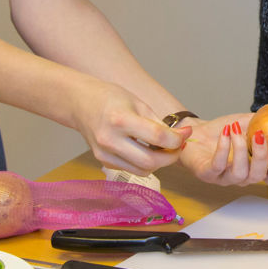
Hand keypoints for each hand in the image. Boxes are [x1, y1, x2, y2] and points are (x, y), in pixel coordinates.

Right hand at [73, 80, 188, 174]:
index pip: (157, 137)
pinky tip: (145, 149)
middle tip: (178, 146)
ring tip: (163, 148)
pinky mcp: (103, 162)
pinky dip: (144, 163)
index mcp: (120, 119)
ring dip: (159, 163)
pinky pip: (132, 169)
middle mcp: (110, 140)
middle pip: (151, 161)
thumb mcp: (138, 103)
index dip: (177, 139)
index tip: (186, 134)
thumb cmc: (110, 98)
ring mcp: (105, 154)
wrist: (81, 103)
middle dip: (171, 156)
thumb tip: (181, 137)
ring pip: (142, 170)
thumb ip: (159, 123)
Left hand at [178, 115, 267, 192]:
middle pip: (258, 176)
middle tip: (260, 135)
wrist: (198, 131)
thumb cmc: (226, 130)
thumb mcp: (251, 123)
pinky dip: (223, 147)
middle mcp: (243, 176)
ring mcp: (225, 178)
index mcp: (256, 167)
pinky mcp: (207, 174)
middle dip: (262, 156)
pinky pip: (218, 165)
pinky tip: (225, 133)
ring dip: (239, 148)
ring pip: (239, 172)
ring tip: (234, 128)